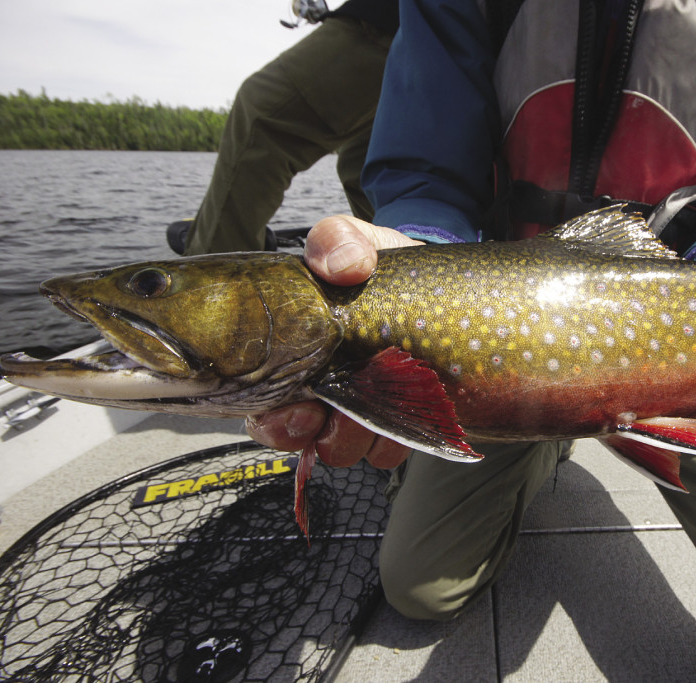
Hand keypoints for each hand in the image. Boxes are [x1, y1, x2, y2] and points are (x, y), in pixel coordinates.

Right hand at [245, 215, 420, 467]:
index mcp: (290, 355)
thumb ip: (338, 239)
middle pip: (295, 436)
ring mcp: (354, 409)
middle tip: (327, 416)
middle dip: (309, 433)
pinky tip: (407, 410)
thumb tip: (340, 265)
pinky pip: (384, 452)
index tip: (295, 409)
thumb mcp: (356, 242)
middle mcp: (314, 389)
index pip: (260, 405)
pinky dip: (393, 439)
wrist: (434, 285)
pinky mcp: (393, 423)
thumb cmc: (379, 268)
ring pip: (340, 449)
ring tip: (376, 405)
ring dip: (354, 436)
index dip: (272, 420)